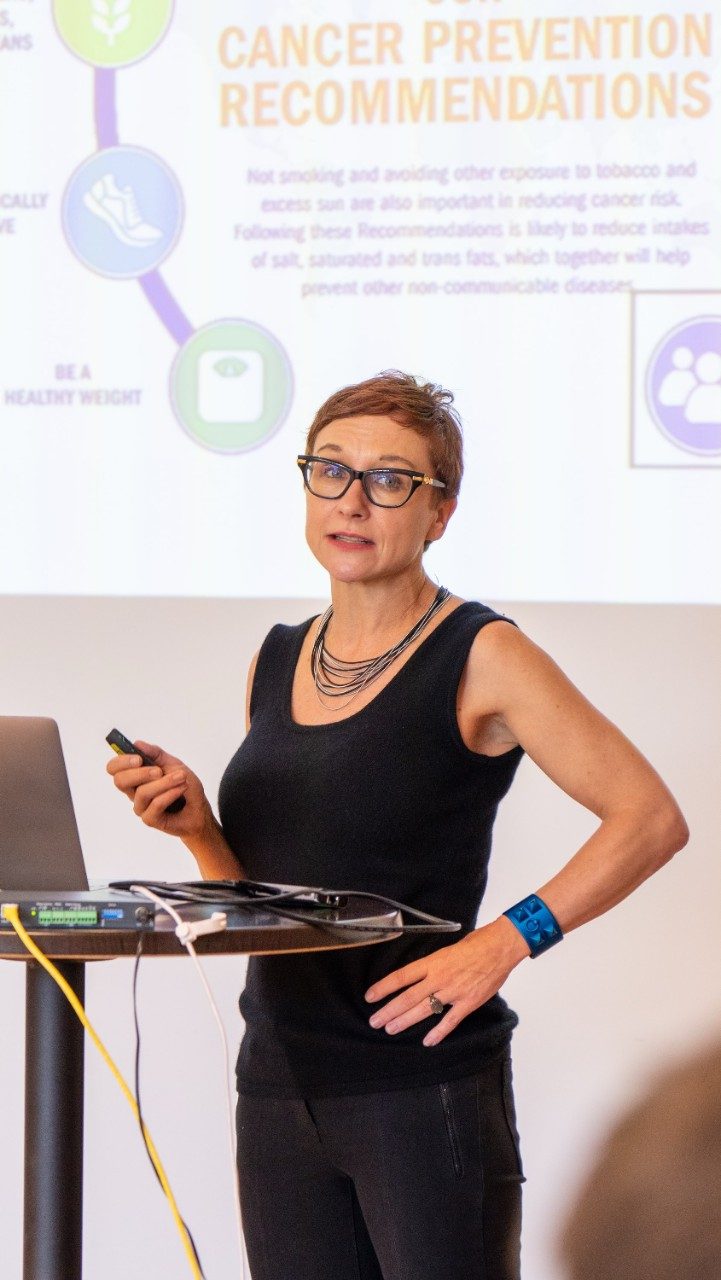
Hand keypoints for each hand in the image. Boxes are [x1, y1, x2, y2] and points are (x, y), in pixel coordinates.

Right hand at [106, 739, 210, 838]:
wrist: (200, 809)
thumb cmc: (185, 787)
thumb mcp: (174, 764)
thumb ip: (156, 754)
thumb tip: (137, 744)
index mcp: (136, 776)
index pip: (114, 768)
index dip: (121, 762)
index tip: (139, 759)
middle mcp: (134, 792)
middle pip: (119, 781)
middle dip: (140, 773)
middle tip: (158, 771)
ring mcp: (141, 807)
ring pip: (142, 793)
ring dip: (164, 783)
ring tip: (181, 778)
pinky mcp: (150, 819)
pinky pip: (155, 805)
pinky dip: (170, 794)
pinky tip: (181, 789)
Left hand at [364, 917, 529, 1046]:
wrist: (500, 947)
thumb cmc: (476, 944)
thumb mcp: (448, 948)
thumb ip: (434, 964)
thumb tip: (423, 974)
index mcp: (433, 962)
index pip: (402, 976)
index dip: (384, 987)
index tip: (370, 996)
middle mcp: (439, 978)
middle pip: (408, 996)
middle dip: (389, 1010)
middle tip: (374, 1021)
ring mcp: (453, 992)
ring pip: (424, 1010)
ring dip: (405, 1020)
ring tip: (390, 1029)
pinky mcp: (468, 1003)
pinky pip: (450, 1021)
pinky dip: (438, 1032)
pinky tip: (427, 1041)